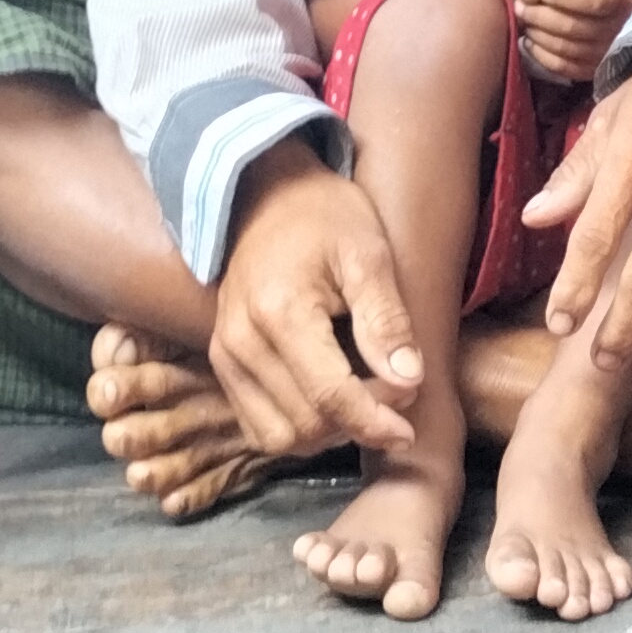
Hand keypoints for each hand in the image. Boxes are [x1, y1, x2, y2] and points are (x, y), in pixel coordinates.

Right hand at [207, 136, 425, 457]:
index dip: (374, 422)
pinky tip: (330, 402)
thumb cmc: (326, 218)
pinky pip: (258, 427)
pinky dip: (297, 429)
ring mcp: (225, 356)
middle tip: (394, 395)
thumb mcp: (369, 254)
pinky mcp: (221, 365)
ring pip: (279, 437)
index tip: (409, 433)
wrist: (268, 195)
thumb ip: (386, 319)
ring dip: (327, 433)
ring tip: (364, 399)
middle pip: (306, 423)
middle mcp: (241, 342)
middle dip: (357, 422)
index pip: (330, 395)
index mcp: (280, 311)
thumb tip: (410, 380)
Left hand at [520, 0, 631, 85]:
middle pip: (572, 27)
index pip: (594, 2)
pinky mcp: (592, 70)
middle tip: (522, 4)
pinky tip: (529, 41)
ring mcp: (604, 54)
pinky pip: (562, 67)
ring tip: (524, 19)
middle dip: (541, 15)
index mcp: (624, 1)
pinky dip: (540, 54)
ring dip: (538, 33)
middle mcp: (616, 31)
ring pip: (564, 47)